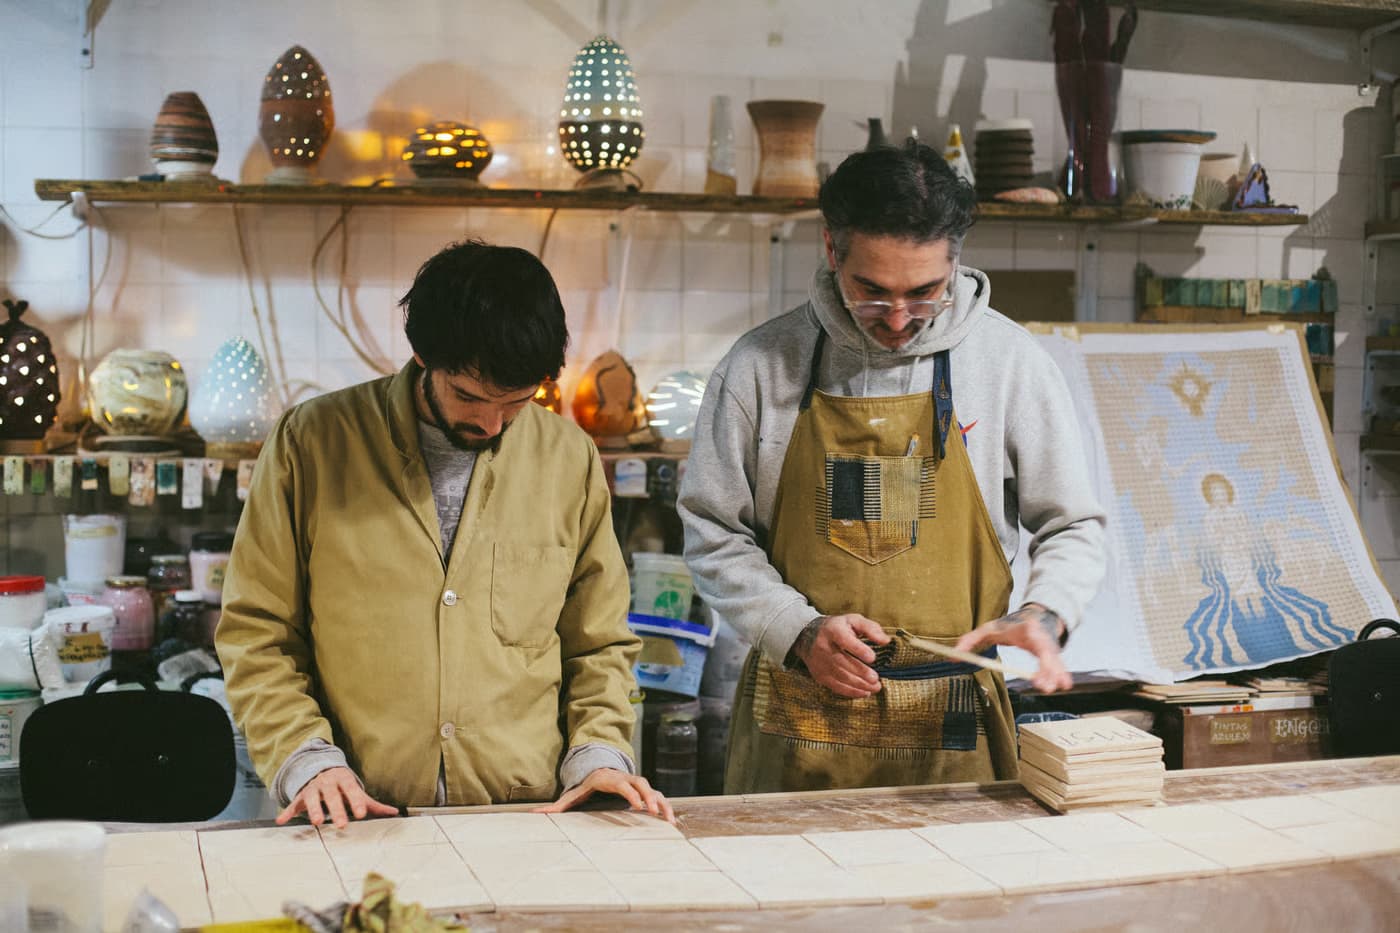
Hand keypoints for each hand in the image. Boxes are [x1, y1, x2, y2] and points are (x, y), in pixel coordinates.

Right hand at [276, 766, 398, 829]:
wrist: (320, 770)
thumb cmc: (342, 786)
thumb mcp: (356, 791)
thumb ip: (373, 804)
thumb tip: (395, 813)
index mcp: (344, 779)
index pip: (352, 790)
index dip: (356, 801)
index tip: (362, 813)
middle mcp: (328, 782)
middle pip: (332, 795)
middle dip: (337, 809)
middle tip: (342, 824)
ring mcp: (313, 788)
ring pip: (312, 797)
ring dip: (313, 809)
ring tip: (315, 821)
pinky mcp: (301, 796)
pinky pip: (293, 804)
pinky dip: (287, 811)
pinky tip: (282, 820)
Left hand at [532, 768, 674, 823]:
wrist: (601, 770)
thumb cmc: (587, 786)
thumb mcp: (573, 794)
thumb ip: (557, 806)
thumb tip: (536, 815)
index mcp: (610, 779)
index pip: (621, 784)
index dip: (629, 793)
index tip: (637, 806)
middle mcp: (626, 779)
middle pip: (641, 784)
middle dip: (648, 797)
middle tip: (653, 812)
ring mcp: (637, 784)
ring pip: (653, 790)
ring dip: (661, 803)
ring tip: (668, 820)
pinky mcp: (644, 792)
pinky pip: (658, 797)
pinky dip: (666, 807)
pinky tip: (671, 822)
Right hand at [793, 614, 891, 698]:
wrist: (808, 636)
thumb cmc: (838, 628)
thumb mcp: (853, 621)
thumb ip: (871, 628)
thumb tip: (886, 641)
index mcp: (833, 630)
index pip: (844, 640)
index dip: (858, 650)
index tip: (872, 658)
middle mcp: (823, 647)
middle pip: (842, 662)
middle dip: (861, 672)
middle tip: (876, 679)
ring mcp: (820, 663)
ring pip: (840, 677)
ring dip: (860, 685)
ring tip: (875, 687)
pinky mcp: (820, 675)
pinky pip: (836, 686)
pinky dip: (851, 692)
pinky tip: (864, 692)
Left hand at [954, 603, 1071, 693]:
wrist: (1036, 615)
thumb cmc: (1011, 624)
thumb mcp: (989, 629)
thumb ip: (971, 640)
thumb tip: (954, 655)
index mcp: (1029, 631)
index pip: (1037, 646)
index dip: (1039, 661)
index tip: (1036, 676)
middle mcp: (1043, 639)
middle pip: (1049, 657)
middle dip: (1049, 672)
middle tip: (1046, 688)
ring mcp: (1050, 647)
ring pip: (1056, 662)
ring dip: (1057, 675)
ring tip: (1060, 687)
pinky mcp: (1053, 655)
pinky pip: (1058, 666)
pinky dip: (1061, 674)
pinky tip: (1064, 684)